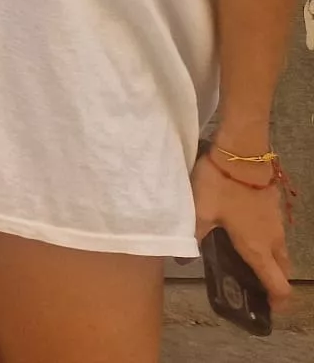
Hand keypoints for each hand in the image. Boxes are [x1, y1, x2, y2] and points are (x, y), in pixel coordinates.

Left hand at [192, 151, 292, 313]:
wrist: (242, 153)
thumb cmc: (221, 186)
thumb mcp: (200, 212)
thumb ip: (193, 236)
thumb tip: (181, 257)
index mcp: (257, 248)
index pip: (279, 285)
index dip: (276, 302)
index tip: (266, 309)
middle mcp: (272, 240)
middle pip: (282, 270)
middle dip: (272, 282)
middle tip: (251, 286)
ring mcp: (276, 223)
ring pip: (279, 251)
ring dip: (269, 261)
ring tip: (244, 261)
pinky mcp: (273, 207)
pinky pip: (274, 233)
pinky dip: (265, 242)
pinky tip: (243, 234)